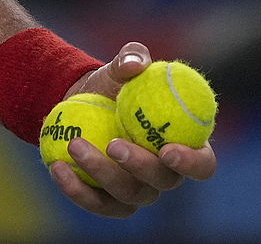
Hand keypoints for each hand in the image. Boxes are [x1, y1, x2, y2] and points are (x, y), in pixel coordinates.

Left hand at [45, 42, 217, 217]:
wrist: (79, 105)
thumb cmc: (114, 85)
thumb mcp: (121, 65)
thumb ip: (132, 57)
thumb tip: (134, 64)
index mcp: (184, 145)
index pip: (203, 164)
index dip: (191, 163)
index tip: (167, 150)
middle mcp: (165, 175)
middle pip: (163, 182)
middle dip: (140, 166)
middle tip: (113, 144)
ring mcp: (138, 193)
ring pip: (128, 195)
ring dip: (101, 173)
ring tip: (74, 145)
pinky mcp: (108, 203)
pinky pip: (96, 203)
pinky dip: (76, 189)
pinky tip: (58, 167)